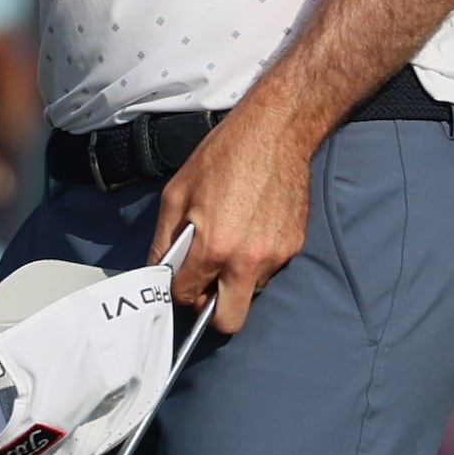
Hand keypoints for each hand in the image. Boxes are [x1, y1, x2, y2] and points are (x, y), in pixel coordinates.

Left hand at [151, 95, 318, 332]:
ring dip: (235, 281)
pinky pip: (269, 271)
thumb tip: (158, 270)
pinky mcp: (295, 247)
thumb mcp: (176, 195)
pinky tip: (249, 231)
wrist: (275, 134)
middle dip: (211, 311)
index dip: (179, 292)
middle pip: (229, 320)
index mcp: (214, 248)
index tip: (179, 282)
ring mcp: (276, 256)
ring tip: (229, 245)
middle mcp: (248, 260)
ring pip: (250, 294)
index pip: (188, 297)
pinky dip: (255, 262)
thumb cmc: (223, 158)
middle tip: (204, 286)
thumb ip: (164, 240)